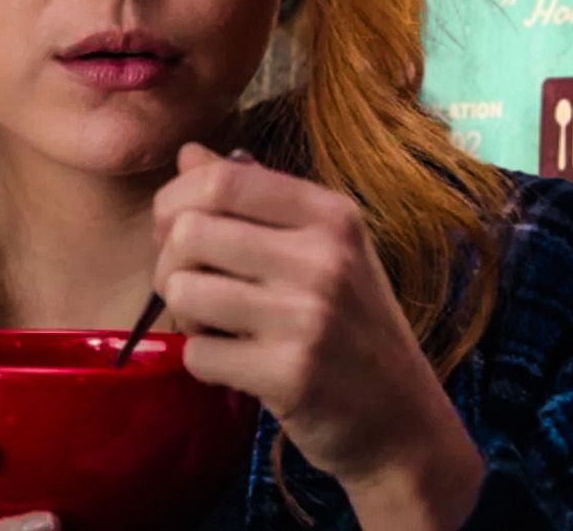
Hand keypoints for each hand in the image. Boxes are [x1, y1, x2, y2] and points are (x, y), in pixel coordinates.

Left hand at [151, 144, 481, 497]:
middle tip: (194, 290)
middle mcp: (324, 257)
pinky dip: (204, 362)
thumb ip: (257, 200)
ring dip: (186, 317)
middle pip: (189, 232)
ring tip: (218, 328)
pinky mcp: (289, 373)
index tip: (175, 230)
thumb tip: (189, 155)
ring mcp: (308, 316)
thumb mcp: (324, 250)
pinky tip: (237, 365)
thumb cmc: (353, 327)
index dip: (176, 201)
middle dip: (170, 264)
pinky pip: (198, 354)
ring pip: (183, 292)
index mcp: (332, 216)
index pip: (223, 179)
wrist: (402, 418)